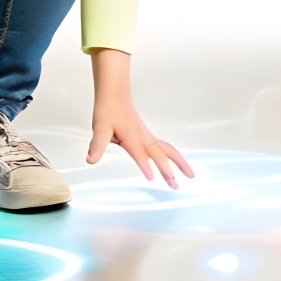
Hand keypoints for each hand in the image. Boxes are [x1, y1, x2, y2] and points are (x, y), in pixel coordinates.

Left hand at [87, 49, 195, 187]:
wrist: (114, 95)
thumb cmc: (108, 110)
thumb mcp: (99, 128)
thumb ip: (96, 145)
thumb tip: (91, 160)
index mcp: (132, 137)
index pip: (140, 154)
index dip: (145, 165)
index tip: (152, 179)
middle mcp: (143, 137)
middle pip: (162, 154)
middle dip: (170, 170)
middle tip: (176, 186)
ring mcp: (147, 136)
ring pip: (168, 149)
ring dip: (179, 161)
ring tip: (190, 174)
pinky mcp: (147, 135)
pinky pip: (164, 147)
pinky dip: (173, 155)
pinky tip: (176, 161)